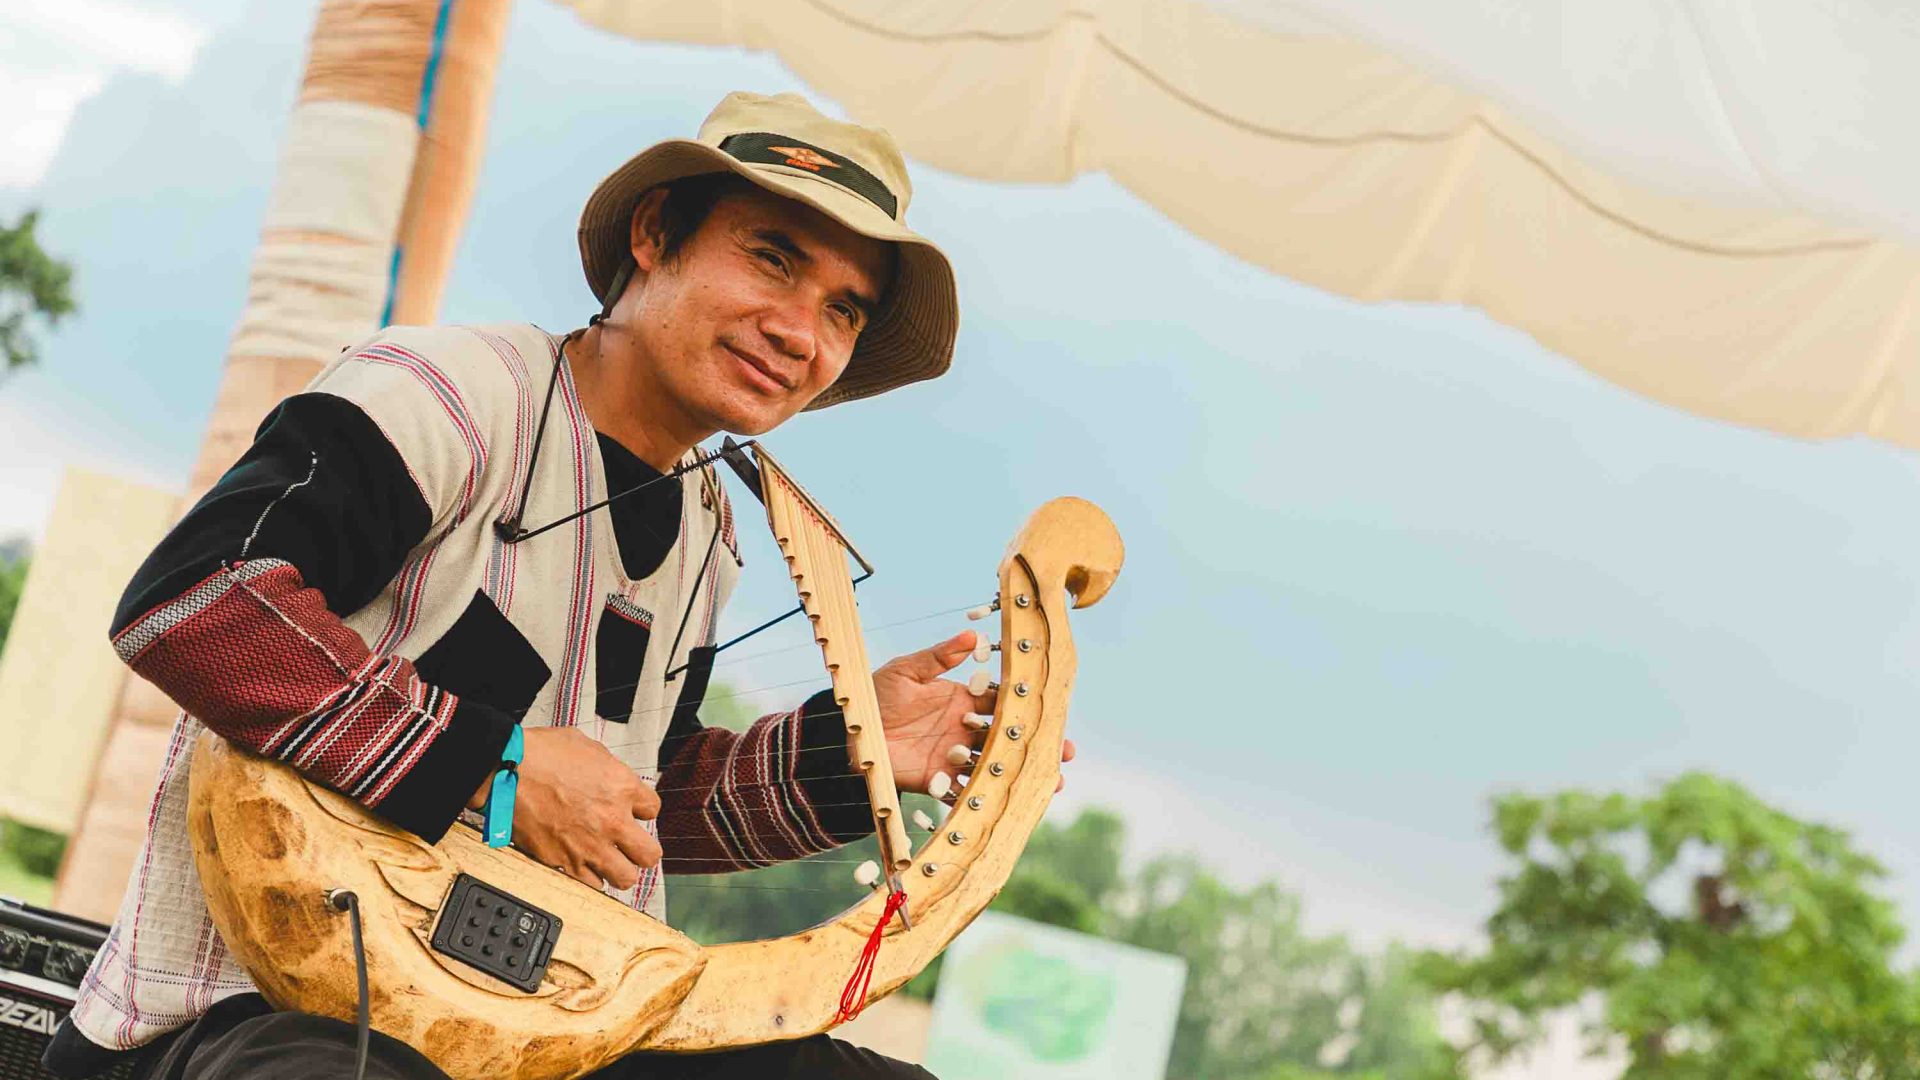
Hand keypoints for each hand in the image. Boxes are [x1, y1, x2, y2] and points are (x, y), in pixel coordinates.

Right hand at [468, 727, 660, 889]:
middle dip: (642, 851)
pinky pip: (591, 885)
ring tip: (608, 861)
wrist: (505, 772)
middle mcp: (612, 821)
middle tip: (630, 846)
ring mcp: (589, 846)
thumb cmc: (538, 754)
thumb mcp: (586, 746)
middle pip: (650, 855)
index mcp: (622, 787)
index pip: (653, 810)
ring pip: (625, 878)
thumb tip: (610, 774)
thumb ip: (607, 766)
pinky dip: (589, 878)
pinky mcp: (564, 862)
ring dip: (619, 869)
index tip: (632, 813)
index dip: (642, 811)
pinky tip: (583, 865)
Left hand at [870, 630, 1075, 794]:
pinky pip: (966, 791)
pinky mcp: (938, 780)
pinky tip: (1010, 803)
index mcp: (963, 700)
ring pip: (996, 766)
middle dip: (1038, 744)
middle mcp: (965, 730)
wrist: (848, 731)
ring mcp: (954, 757)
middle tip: (1065, 751)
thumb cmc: (876, 695)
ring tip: (1051, 783)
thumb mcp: (907, 671)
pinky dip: (987, 798)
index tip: (1052, 711)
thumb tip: (972, 635)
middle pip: (1009, 737)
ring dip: (1022, 774)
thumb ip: (939, 656)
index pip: (1002, 702)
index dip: (1027, 706)